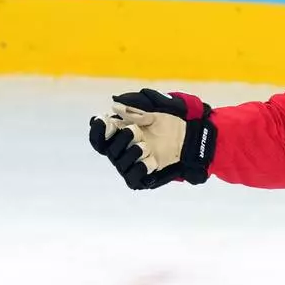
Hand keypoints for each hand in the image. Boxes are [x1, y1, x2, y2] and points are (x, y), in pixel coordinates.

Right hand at [88, 88, 215, 188]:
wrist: (187, 138)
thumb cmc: (166, 125)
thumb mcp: (152, 115)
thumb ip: (134, 112)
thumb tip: (115, 106)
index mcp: (119, 135)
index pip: (99, 137)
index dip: (98, 130)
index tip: (103, 119)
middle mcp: (122, 151)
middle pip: (109, 150)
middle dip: (120, 139)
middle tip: (133, 130)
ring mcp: (132, 164)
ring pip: (121, 163)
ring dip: (131, 153)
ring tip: (144, 145)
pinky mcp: (142, 176)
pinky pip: (133, 178)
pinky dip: (140, 168)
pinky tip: (150, 161)